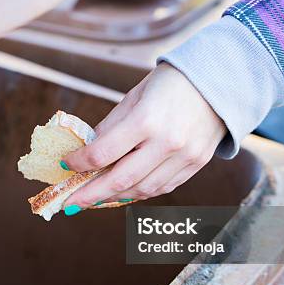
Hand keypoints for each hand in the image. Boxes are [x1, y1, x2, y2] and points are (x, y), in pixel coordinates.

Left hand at [62, 63, 226, 211]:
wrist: (219, 81)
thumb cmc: (170, 84)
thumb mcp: (134, 97)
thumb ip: (110, 127)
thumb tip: (86, 152)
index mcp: (146, 120)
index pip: (103, 153)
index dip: (79, 163)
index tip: (65, 164)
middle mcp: (167, 143)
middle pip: (120, 180)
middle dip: (90, 195)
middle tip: (69, 203)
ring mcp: (184, 157)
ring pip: (142, 190)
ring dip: (114, 198)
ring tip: (94, 199)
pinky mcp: (195, 165)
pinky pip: (162, 188)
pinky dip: (139, 193)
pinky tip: (122, 193)